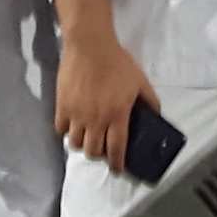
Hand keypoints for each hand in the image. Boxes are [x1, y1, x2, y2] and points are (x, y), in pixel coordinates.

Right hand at [56, 27, 158, 173]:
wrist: (89, 46)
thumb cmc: (117, 62)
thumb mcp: (140, 81)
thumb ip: (150, 101)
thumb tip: (156, 115)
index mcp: (117, 115)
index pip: (116, 149)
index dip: (116, 164)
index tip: (117, 170)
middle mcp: (95, 120)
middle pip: (93, 151)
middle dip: (99, 155)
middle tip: (102, 148)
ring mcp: (76, 114)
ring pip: (75, 144)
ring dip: (83, 144)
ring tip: (87, 137)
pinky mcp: (61, 106)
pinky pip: (61, 130)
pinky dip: (67, 132)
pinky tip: (73, 126)